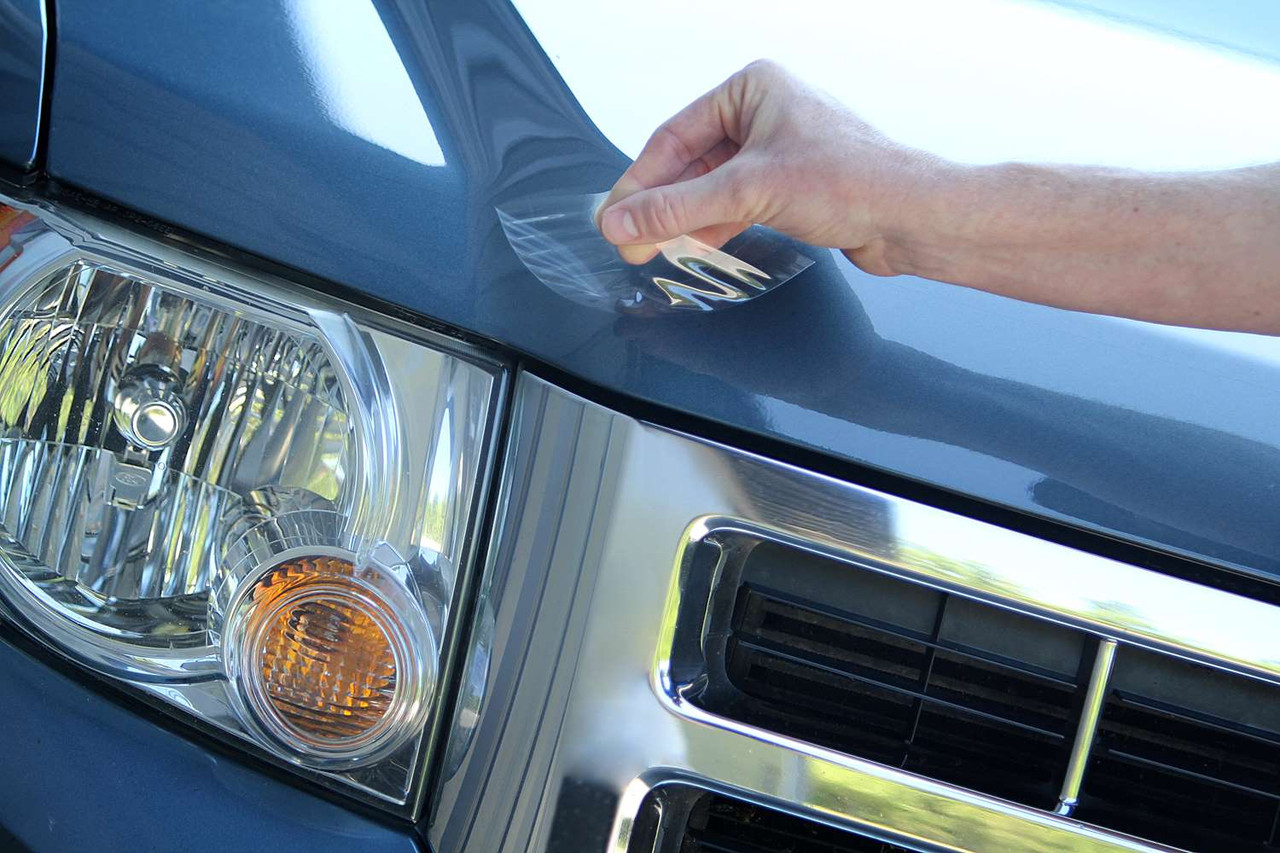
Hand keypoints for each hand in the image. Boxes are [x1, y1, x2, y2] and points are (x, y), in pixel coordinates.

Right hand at [595, 59, 937, 274]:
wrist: (911, 217)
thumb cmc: (854, 180)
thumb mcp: (748, 191)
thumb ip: (677, 209)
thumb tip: (622, 220)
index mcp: (752, 89)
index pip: (674, 137)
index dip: (639, 182)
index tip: (614, 216)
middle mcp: (764, 114)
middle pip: (690, 164)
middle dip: (659, 205)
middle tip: (627, 239)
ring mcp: (778, 152)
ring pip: (711, 188)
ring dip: (683, 220)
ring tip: (651, 249)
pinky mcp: (790, 187)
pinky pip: (735, 205)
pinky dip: (712, 226)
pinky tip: (691, 246)